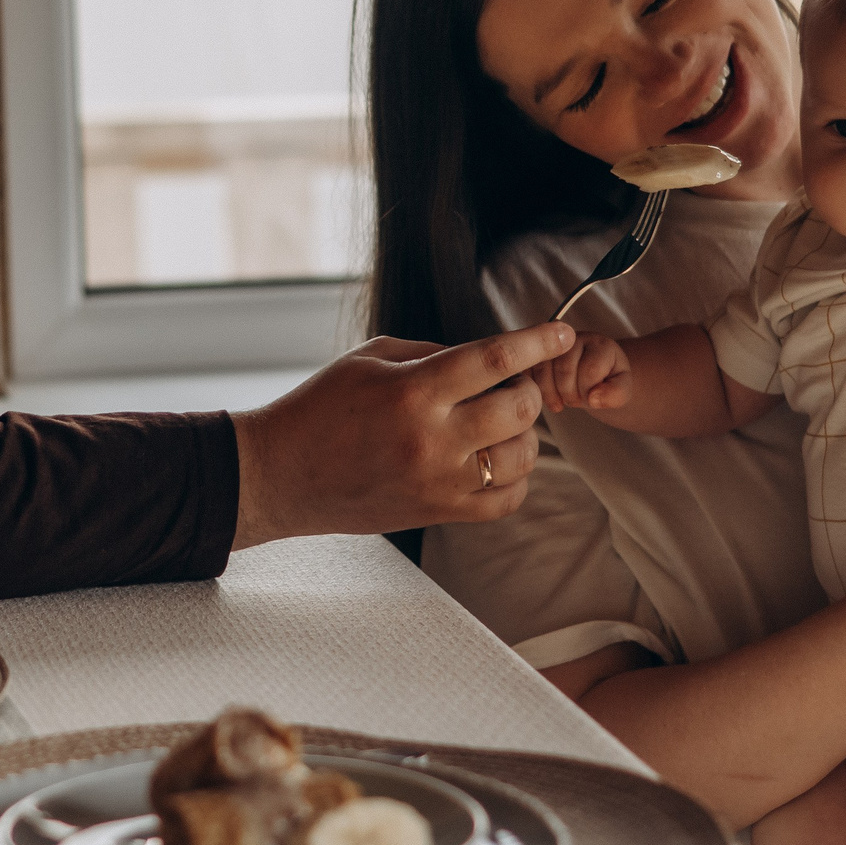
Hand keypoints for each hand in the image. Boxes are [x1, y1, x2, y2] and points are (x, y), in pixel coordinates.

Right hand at [231, 323, 574, 550]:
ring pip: (522, 456)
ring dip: (524, 433)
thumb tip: (491, 358)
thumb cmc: (321, 408)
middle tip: (512, 382)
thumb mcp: (371, 359)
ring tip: (501, 422)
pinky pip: (506, 500)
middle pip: (520, 408)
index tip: (563, 332)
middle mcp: (431, 439)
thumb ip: (434, 353)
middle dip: (528, 387)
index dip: (538, 341)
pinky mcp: (438, 513)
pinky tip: (496, 459)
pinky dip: (515, 477)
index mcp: (413, 391)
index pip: (495, 359)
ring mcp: (438, 482)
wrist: (282, 475)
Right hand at [533, 333, 632, 415]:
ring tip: (562, 400)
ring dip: (551, 394)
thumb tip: (594, 398)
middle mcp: (574, 337)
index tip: (593, 398)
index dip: (589, 392)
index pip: (590, 371)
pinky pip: (527, 372)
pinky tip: (547, 396)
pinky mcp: (533, 352)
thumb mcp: (621, 389)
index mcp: (600, 343)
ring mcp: (550, 343)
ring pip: (542, 370)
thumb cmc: (606, 382)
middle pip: (564, 370)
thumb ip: (617, 394)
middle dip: (570, 394)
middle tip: (576, 401)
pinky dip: (535, 389)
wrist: (591, 376)